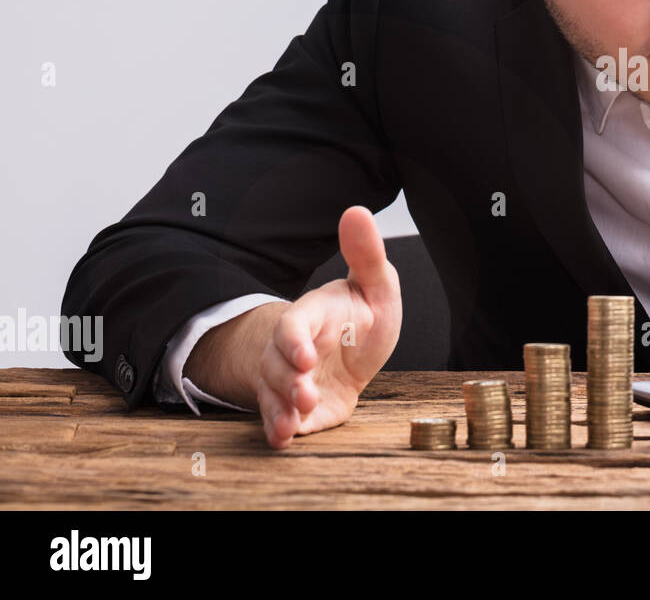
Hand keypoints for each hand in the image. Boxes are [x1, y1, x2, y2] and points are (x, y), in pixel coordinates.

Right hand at [256, 205, 402, 448]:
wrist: (353, 354)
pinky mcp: (296, 409)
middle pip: (277, 364)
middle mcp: (292, 349)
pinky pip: (279, 420)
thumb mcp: (376, 286)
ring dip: (283, 407)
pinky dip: (278, 429)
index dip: (295, 339)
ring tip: (296, 419)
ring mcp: (290, 381)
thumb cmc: (362, 316)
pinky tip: (284, 438)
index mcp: (313, 316)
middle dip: (287, 379)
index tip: (304, 353)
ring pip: (273, 394)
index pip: (295, 324)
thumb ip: (366, 255)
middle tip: (303, 390)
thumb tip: (357, 211)